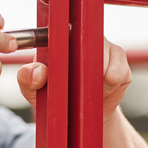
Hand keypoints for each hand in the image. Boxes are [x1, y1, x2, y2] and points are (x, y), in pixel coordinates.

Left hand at [17, 37, 131, 119]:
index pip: (61, 31)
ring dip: (94, 82)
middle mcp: (83, 36)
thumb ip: (27, 79)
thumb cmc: (54, 97)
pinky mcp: (120, 60)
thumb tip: (39, 70)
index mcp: (59, 38)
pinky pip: (118, 73)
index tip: (61, 68)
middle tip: (73, 85)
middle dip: (79, 72)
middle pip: (85, 47)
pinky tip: (101, 90)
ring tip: (85, 89)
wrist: (81, 116)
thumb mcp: (33, 91)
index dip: (61, 49)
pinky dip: (109, 87)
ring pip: (102, 61)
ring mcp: (104, 45)